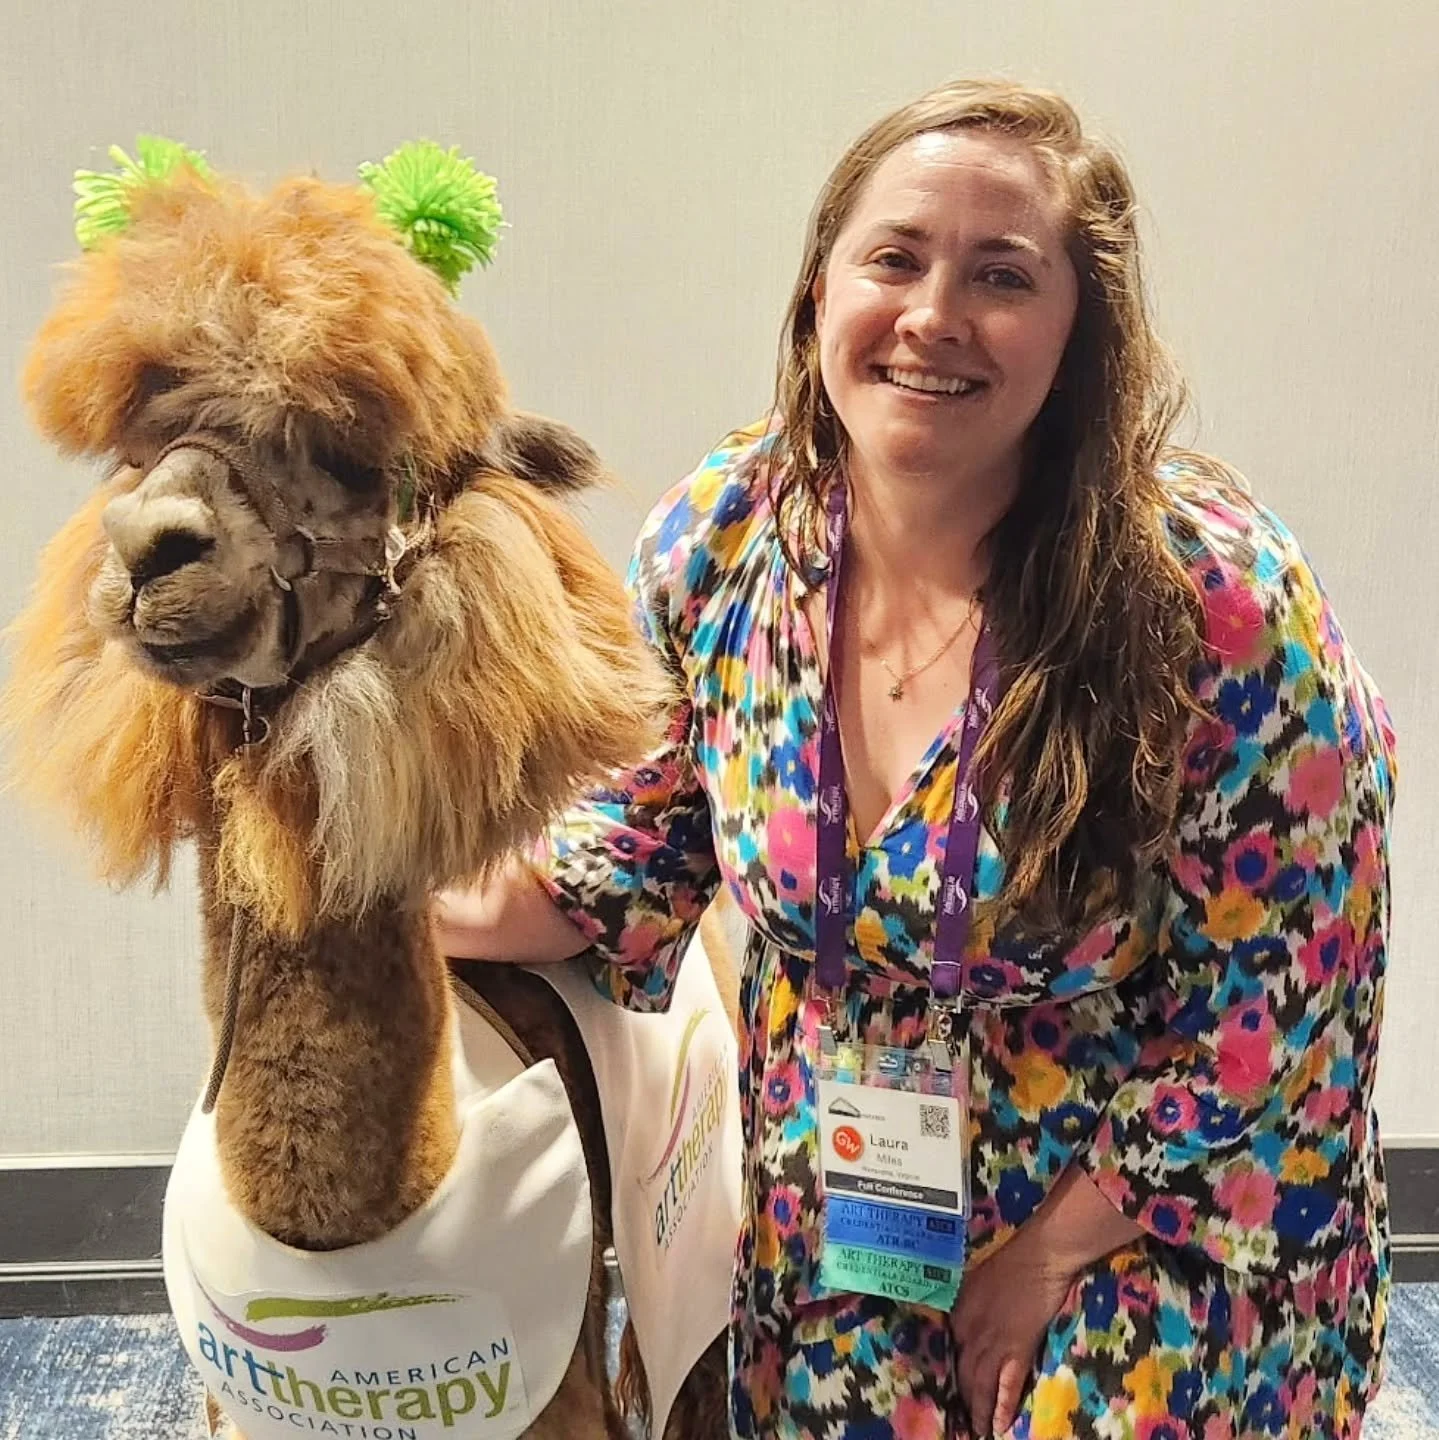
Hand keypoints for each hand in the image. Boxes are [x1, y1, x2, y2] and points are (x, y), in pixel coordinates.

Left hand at [950, 1227, 1077, 1436]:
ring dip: (978, 1410)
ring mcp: (993, 1342)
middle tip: (960, 1420)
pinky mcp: (1018, 1349)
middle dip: (961, 1399)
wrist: (1040, 1256)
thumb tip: (960, 1326)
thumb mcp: (976, 1282)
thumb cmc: (1011, 1262)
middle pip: (961, 1372)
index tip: (948, 1390)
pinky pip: (1007, 1385)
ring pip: (980, 1384)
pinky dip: (1002, 1407)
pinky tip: (998, 1426)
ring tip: (977, 1431)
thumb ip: (967, 1306)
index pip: (948, 1351)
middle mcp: (970, 1331)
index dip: (949, 1372)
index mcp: (958, 1312)